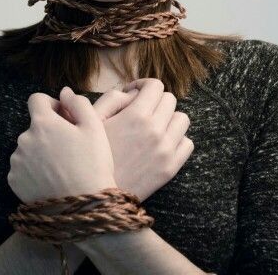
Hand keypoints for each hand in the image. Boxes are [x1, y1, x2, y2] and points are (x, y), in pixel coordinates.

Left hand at [7, 87, 116, 205]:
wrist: (83, 210)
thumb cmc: (92, 165)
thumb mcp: (94, 127)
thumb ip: (78, 103)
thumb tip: (64, 92)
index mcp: (42, 123)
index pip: (36, 99)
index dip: (51, 105)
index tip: (64, 118)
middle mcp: (24, 139)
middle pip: (34, 125)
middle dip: (49, 130)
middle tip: (69, 146)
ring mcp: (17, 162)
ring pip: (29, 147)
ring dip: (41, 150)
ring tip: (63, 166)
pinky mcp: (14, 181)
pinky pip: (23, 167)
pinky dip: (34, 169)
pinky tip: (53, 178)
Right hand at [93, 78, 193, 201]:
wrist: (96, 194)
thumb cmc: (90, 153)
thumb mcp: (92, 119)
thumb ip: (113, 98)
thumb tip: (135, 93)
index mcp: (136, 115)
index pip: (155, 85)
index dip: (143, 85)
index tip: (134, 93)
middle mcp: (155, 130)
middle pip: (170, 100)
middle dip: (155, 100)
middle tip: (141, 109)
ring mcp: (166, 150)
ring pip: (182, 119)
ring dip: (168, 118)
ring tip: (153, 125)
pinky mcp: (171, 168)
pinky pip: (187, 143)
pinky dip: (177, 139)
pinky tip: (161, 142)